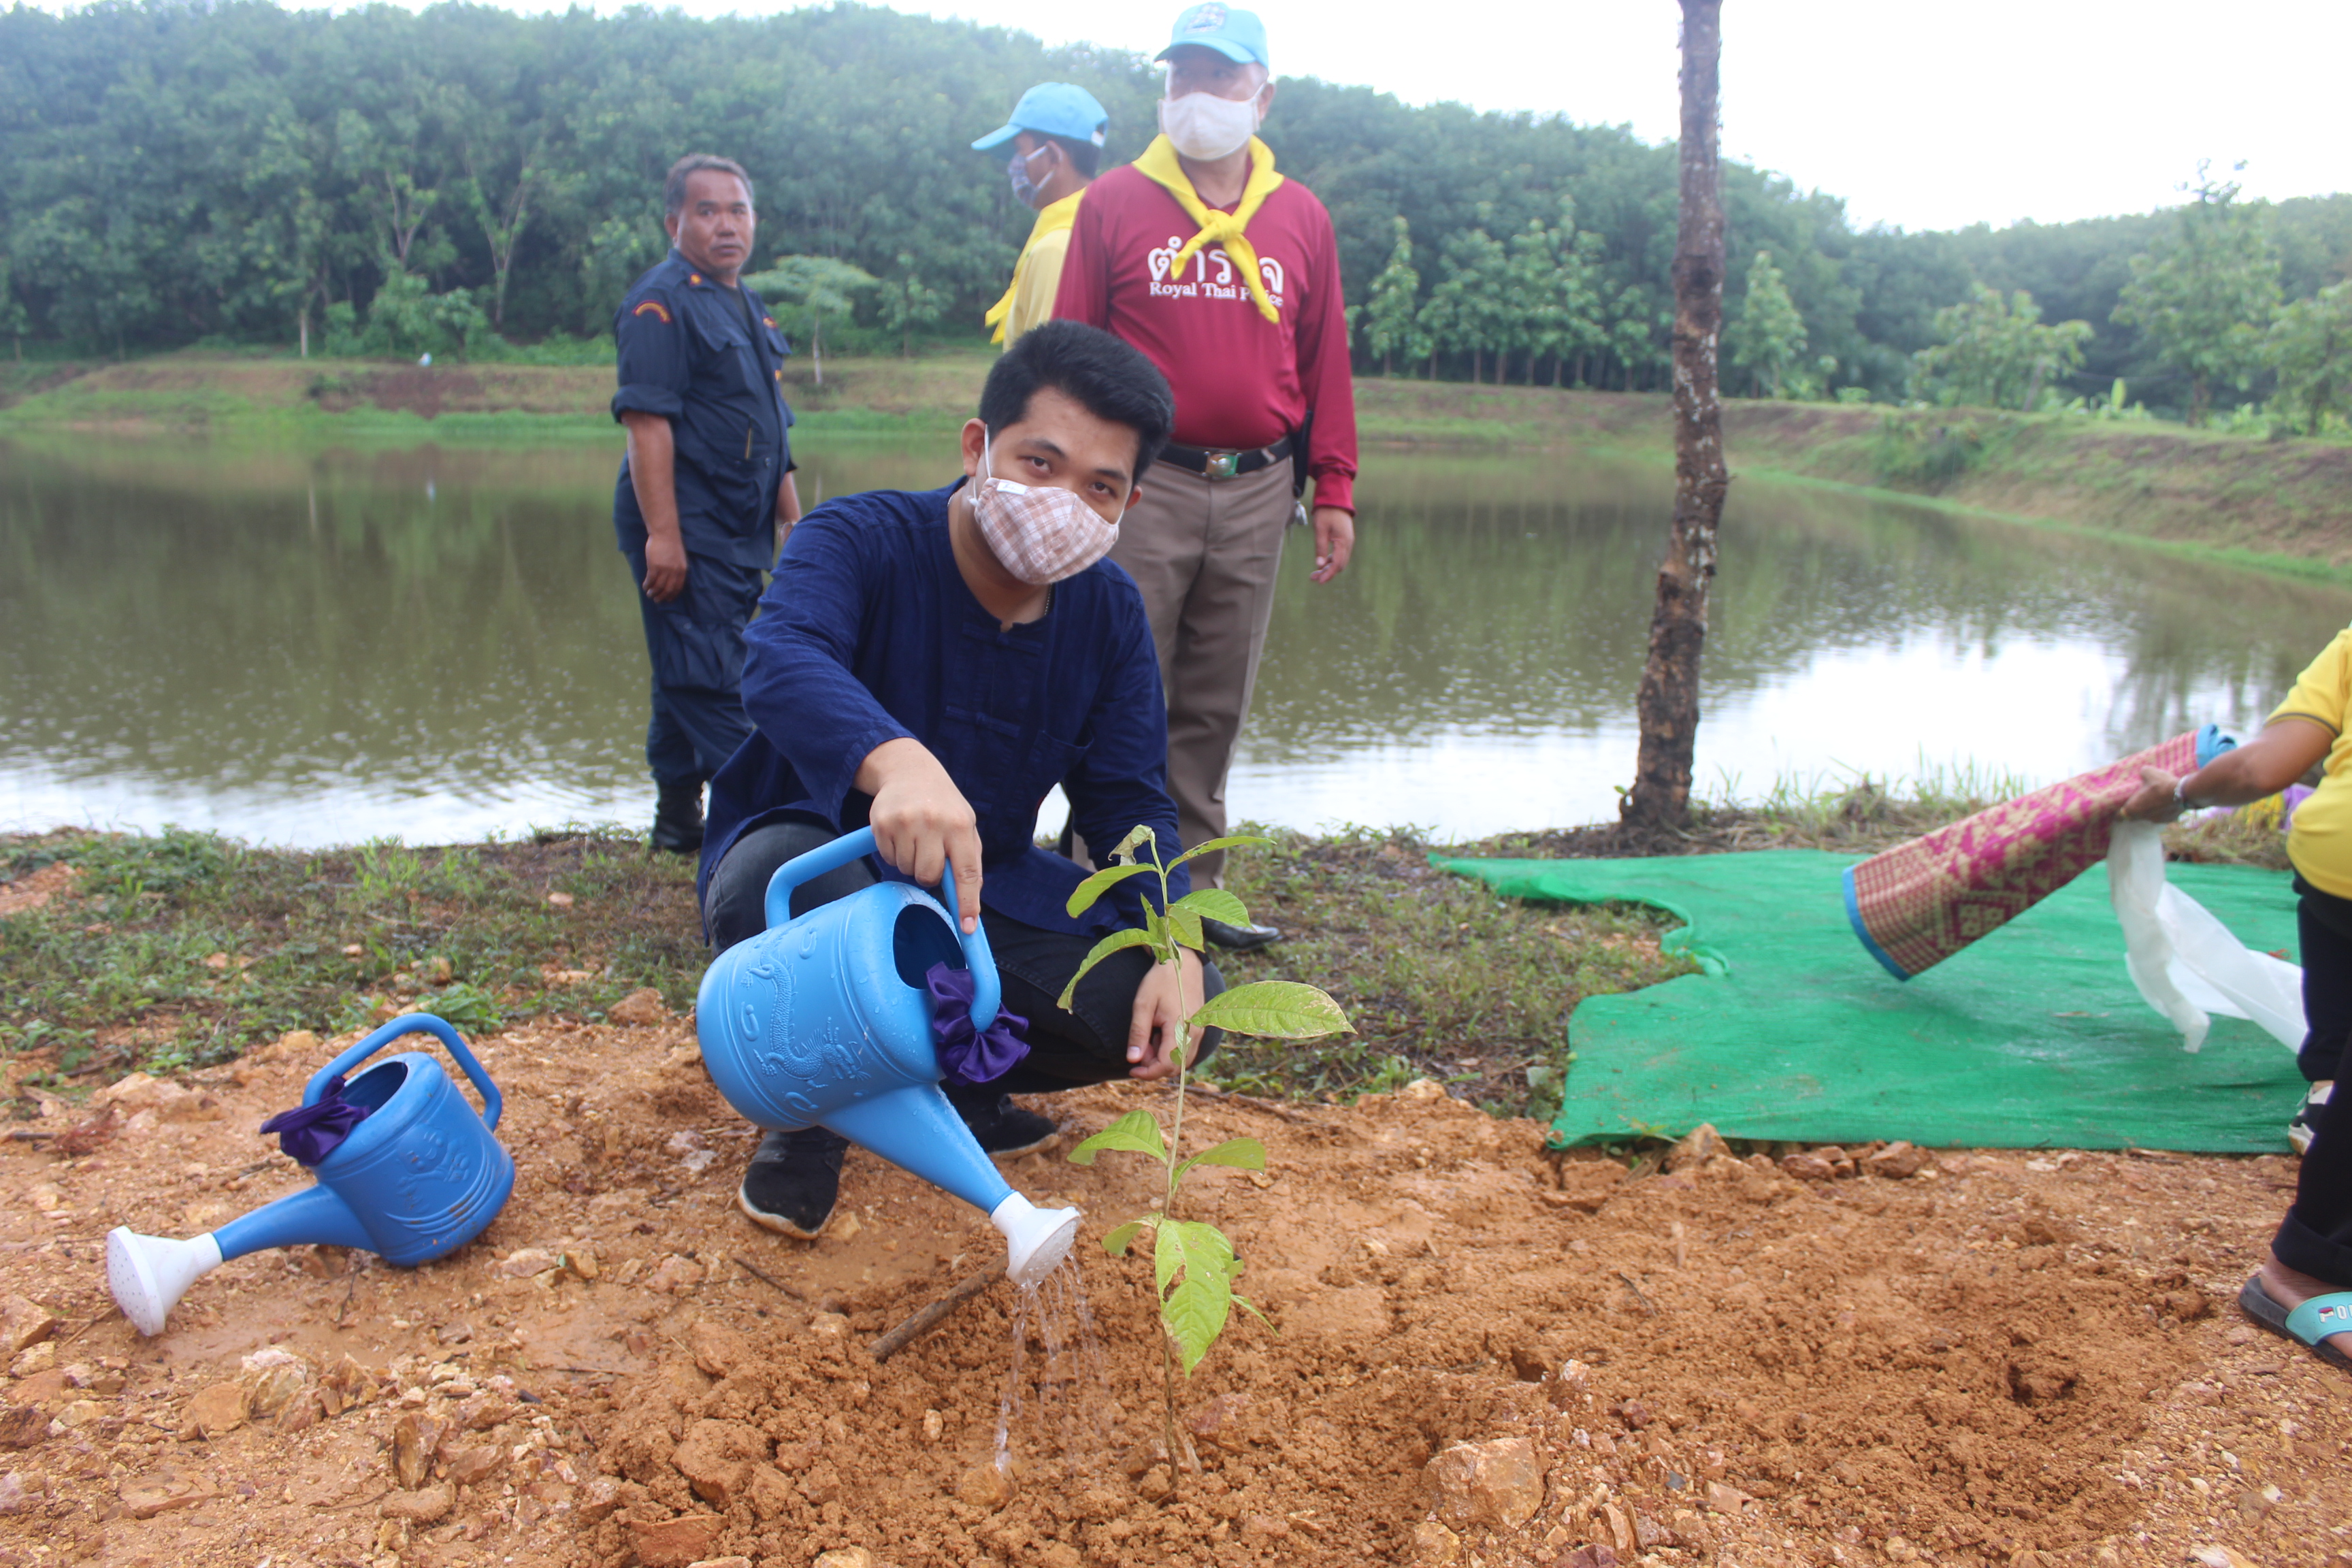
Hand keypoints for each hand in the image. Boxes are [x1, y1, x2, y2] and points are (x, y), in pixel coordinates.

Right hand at [641, 529, 687, 603]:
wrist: (665, 533)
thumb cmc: (671, 544)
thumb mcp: (679, 558)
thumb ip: (677, 569)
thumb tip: (671, 580)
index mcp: (682, 570)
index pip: (678, 587)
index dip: (672, 595)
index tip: (667, 599)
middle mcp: (674, 572)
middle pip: (667, 589)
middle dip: (661, 597)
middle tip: (656, 600)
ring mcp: (664, 569)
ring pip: (658, 586)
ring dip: (653, 592)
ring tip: (649, 595)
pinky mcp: (654, 566)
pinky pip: (650, 580)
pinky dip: (647, 585)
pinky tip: (645, 586)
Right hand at [860, 739, 983, 929]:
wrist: (910, 771)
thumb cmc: (943, 805)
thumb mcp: (965, 824)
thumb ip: (969, 861)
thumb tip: (970, 901)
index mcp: (960, 825)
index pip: (967, 872)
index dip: (967, 902)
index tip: (967, 927)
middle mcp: (933, 822)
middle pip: (928, 876)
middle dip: (929, 874)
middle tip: (930, 853)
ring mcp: (905, 822)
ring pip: (906, 869)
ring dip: (911, 861)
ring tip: (916, 837)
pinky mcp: (881, 823)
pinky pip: (888, 858)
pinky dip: (895, 852)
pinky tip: (901, 833)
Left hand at [1127, 948, 1205, 1079]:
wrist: (1183, 962)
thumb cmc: (1161, 981)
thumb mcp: (1143, 1005)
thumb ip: (1138, 1034)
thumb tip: (1133, 1060)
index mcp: (1180, 1028)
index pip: (1166, 1065)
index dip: (1148, 1073)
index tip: (1132, 1069)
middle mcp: (1195, 1034)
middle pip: (1175, 1067)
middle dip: (1154, 1064)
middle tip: (1140, 1045)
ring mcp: (1199, 1031)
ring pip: (1181, 1061)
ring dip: (1162, 1057)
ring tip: (1150, 1035)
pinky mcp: (1199, 1029)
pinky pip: (1186, 1050)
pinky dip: (1171, 1050)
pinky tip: (1161, 1032)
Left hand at [1310, 505, 1353, 583]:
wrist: (1335, 499)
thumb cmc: (1326, 512)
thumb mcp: (1320, 529)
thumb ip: (1320, 547)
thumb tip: (1319, 565)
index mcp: (1343, 541)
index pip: (1337, 563)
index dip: (1328, 574)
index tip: (1319, 581)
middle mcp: (1348, 543)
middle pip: (1340, 565)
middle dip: (1327, 573)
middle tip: (1313, 577)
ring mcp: (1348, 542)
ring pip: (1340, 561)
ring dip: (1329, 568)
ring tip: (1315, 572)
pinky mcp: (1344, 540)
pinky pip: (1339, 555)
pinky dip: (1331, 561)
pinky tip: (1322, 562)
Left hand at [2119, 766, 2184, 823]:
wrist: (2183, 793)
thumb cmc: (2161, 784)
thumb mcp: (2149, 772)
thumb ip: (2142, 773)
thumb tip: (2143, 772)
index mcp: (2133, 808)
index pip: (2120, 816)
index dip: (2118, 814)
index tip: (2118, 811)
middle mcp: (2143, 817)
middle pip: (2134, 817)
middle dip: (2134, 811)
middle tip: (2137, 803)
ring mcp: (2157, 820)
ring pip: (2149, 817)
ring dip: (2150, 810)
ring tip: (2155, 801)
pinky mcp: (2169, 820)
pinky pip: (2163, 816)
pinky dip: (2163, 811)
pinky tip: (2166, 803)